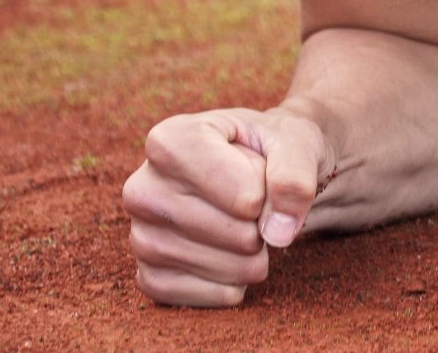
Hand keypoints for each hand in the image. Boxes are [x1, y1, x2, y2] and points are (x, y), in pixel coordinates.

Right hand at [121, 107, 334, 306]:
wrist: (260, 172)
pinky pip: (205, 295)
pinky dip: (233, 283)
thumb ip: (294, 176)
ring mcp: (141, 235)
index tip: (260, 170)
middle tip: (255, 201)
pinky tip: (232, 255)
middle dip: (263, 224)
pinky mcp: (149, 275)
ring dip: (253, 255)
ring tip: (244, 224)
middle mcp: (143, 188)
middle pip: (235, 233)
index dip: (268, 191)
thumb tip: (279, 233)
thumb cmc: (273, 150)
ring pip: (223, 267)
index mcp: (171, 141)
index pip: (243, 194)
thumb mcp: (296, 142)